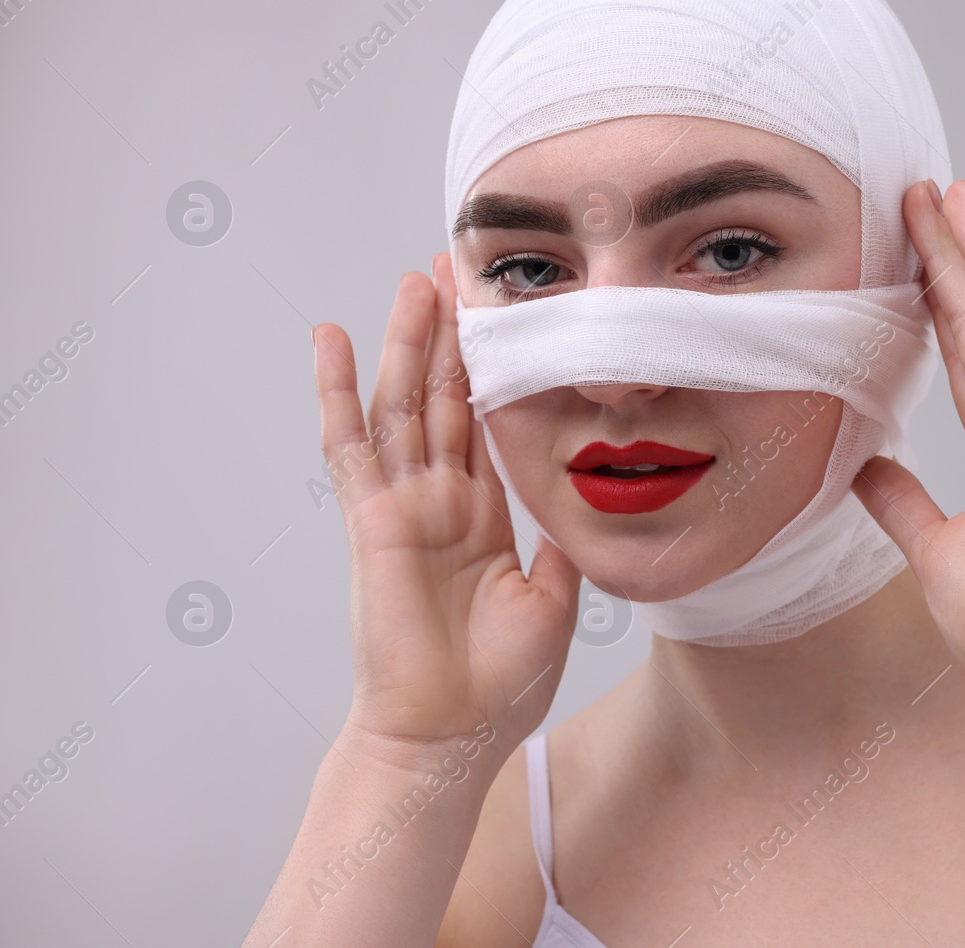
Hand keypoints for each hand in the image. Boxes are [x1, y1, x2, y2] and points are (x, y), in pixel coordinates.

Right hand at [312, 252, 579, 760]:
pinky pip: (351, 446)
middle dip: (453, 334)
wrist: (450, 739)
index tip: (505, 314)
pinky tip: (332, 339)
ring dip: (408, 342)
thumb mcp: (554, 600)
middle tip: (458, 268)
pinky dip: (339, 391)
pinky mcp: (373, 522)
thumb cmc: (496, 686)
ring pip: (404, 404)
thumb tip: (589, 500)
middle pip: (446, 397)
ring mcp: (404, 506)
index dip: (496, 368)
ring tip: (416, 279)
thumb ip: (562, 543)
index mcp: (484, 515)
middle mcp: (441, 500)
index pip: (489, 421)